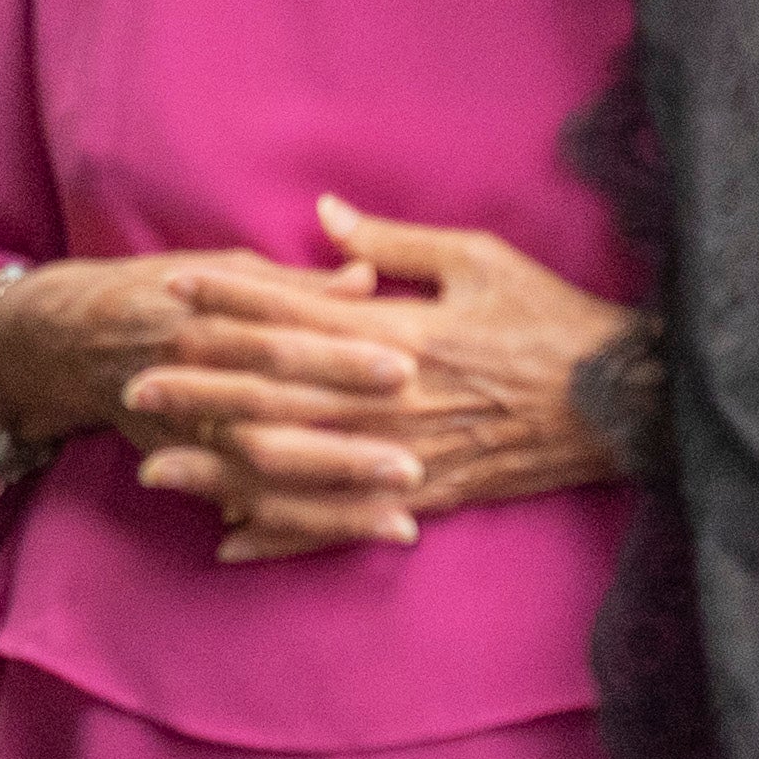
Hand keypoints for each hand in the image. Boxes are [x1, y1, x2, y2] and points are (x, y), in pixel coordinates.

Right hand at [0, 246, 433, 565]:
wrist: (73, 341)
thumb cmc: (162, 294)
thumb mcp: (227, 269)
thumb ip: (300, 285)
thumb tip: (367, 280)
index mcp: (212, 321)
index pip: (283, 340)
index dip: (343, 355)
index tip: (406, 366)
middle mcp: (198, 381)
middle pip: (277, 420)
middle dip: (344, 448)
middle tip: (413, 464)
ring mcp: (189, 432)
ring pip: (263, 479)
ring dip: (331, 503)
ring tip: (399, 519)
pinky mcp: (188, 468)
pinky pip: (244, 507)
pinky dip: (292, 530)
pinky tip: (348, 537)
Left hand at [142, 196, 639, 555]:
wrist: (624, 403)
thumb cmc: (549, 319)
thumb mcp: (478, 260)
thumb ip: (394, 244)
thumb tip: (324, 218)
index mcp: (401, 332)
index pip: (296, 312)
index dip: (231, 298)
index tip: (174, 288)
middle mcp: (391, 398)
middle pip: (277, 394)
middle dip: (200, 389)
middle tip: (134, 384)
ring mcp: (404, 454)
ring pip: (295, 467)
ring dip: (219, 468)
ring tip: (153, 466)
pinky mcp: (423, 496)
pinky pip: (340, 523)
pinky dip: (283, 533)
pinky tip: (230, 541)